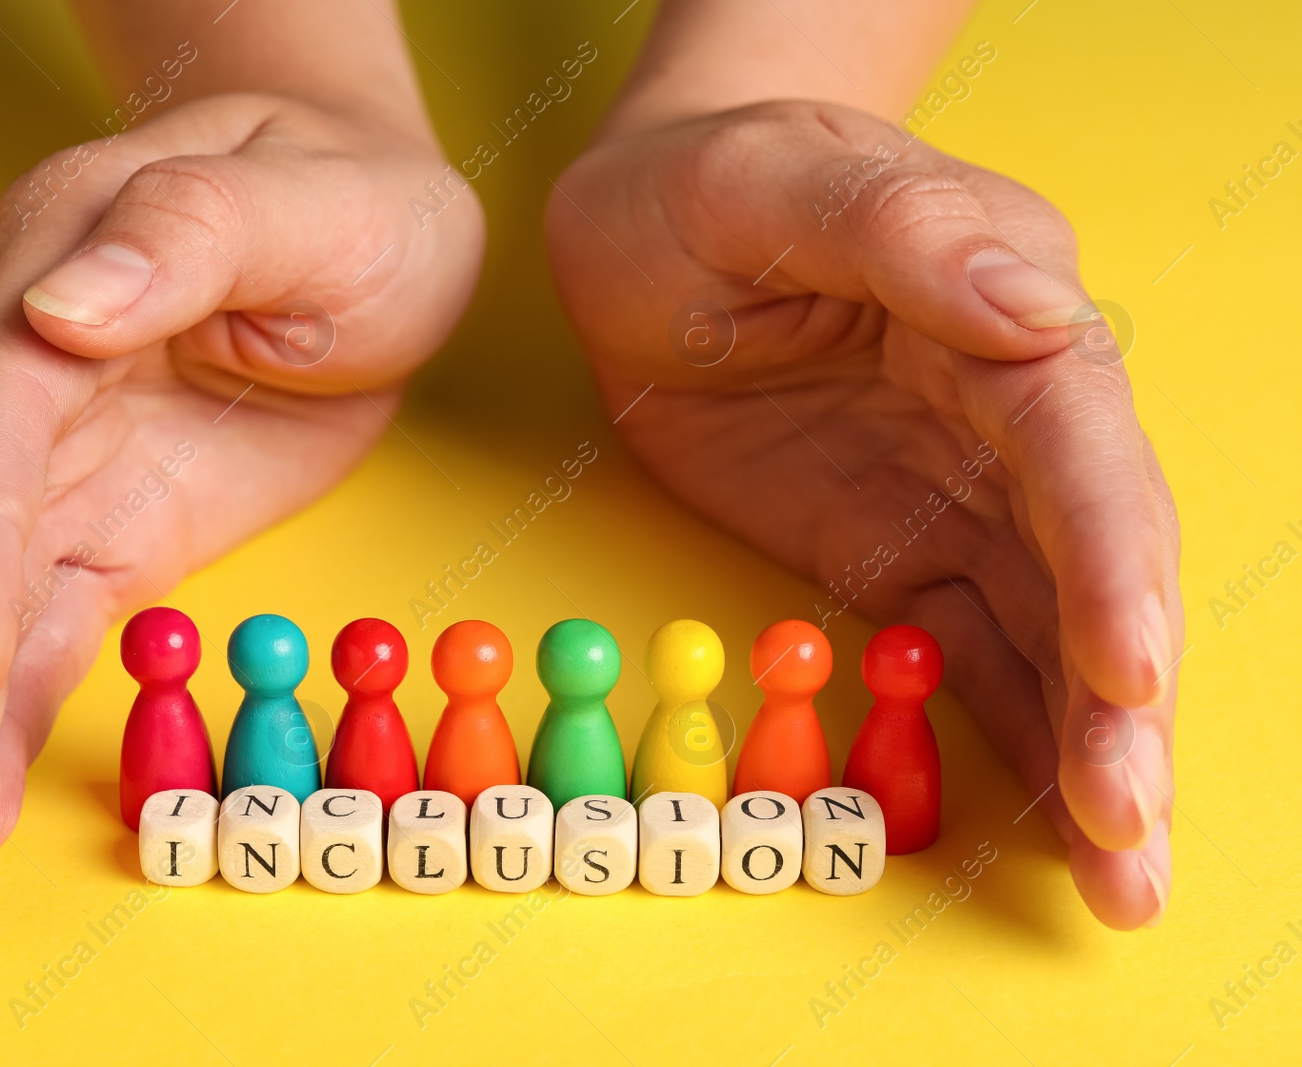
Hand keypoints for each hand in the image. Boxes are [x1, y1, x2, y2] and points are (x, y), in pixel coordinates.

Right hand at [0, 92, 482, 921]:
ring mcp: (58, 460)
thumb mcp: (302, 200)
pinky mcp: (107, 527)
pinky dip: (9, 723)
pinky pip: (41, 633)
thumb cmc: (343, 196)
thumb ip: (186, 240)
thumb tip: (63, 311)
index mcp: (56, 269)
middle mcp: (23, 373)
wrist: (373, 225)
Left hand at [546, 100, 1179, 928]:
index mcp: (999, 305)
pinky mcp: (898, 552)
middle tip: (1131, 836)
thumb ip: (900, 233)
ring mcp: (958, 493)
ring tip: (1123, 877)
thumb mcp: (774, 180)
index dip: (1111, 560)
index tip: (1126, 670)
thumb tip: (1036, 313)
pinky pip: (969, 653)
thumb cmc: (708, 184)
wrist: (643, 229)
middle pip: (1089, 563)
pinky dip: (1014, 737)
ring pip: (1047, 629)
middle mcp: (1009, 412)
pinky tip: (1051, 825)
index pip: (1079, 444)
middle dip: (1119, 701)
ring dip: (1088, 749)